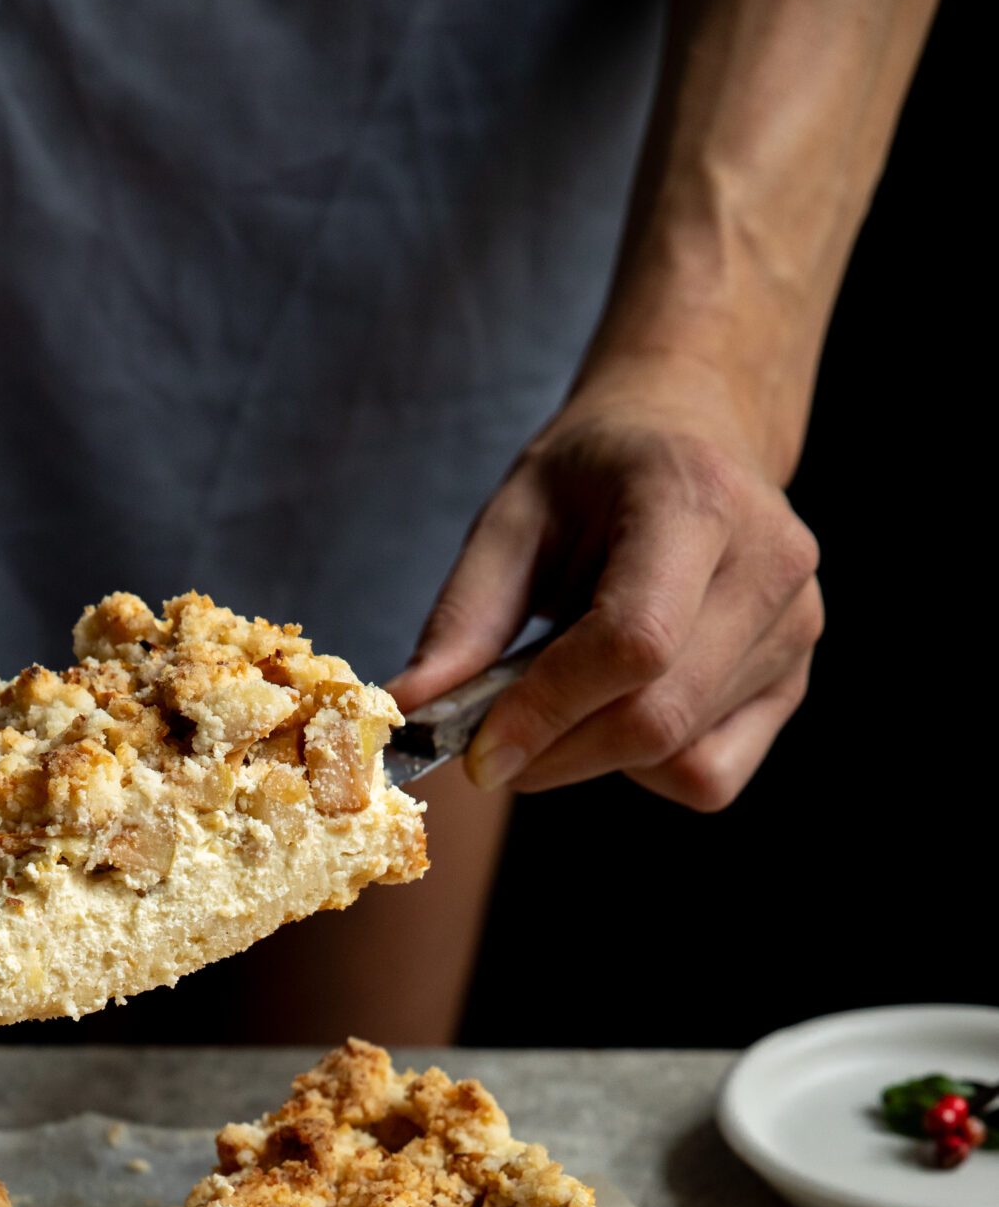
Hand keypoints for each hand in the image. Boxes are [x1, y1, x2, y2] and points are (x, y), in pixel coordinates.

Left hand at [391, 363, 822, 811]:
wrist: (693, 431)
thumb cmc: (594, 475)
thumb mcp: (513, 516)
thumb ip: (463, 617)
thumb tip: (409, 709)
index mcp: (696, 499)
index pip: (634, 642)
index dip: (549, 712)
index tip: (478, 753)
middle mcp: (770, 563)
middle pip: (658, 718)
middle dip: (557, 754)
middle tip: (497, 746)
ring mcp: (797, 626)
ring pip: (681, 758)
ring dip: (595, 758)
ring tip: (566, 699)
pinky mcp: (796, 678)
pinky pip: (711, 774)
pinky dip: (648, 768)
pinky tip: (621, 712)